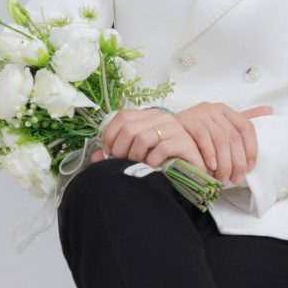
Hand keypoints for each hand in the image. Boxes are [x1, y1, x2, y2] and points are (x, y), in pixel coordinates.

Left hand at [92, 107, 207, 174]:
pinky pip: (160, 150)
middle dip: (120, 150)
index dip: (110, 135)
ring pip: (142, 138)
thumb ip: (117, 152)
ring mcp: (173, 129)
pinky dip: (151, 161)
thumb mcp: (138, 153)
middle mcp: (161, 118)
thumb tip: (95, 157)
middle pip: (129, 128)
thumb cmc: (163, 161)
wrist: (192, 172)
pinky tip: (153, 167)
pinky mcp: (183, 142)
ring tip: (139, 165)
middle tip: (122, 163)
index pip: (122, 116)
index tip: (110, 152)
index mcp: (148, 115)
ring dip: (135, 157)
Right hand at [172, 101, 272, 183]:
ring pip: (220, 140)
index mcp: (226, 110)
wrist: (167, 130)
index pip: (246, 127)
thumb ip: (242, 120)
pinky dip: (209, 155)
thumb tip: (269, 110)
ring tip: (223, 179)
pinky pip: (203, 139)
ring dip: (224, 163)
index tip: (250, 167)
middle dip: (237, 161)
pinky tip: (212, 168)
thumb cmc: (198, 132)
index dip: (251, 148)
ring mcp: (201, 114)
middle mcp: (215, 109)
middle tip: (235, 179)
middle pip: (234, 137)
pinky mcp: (188, 122)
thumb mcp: (221, 125)